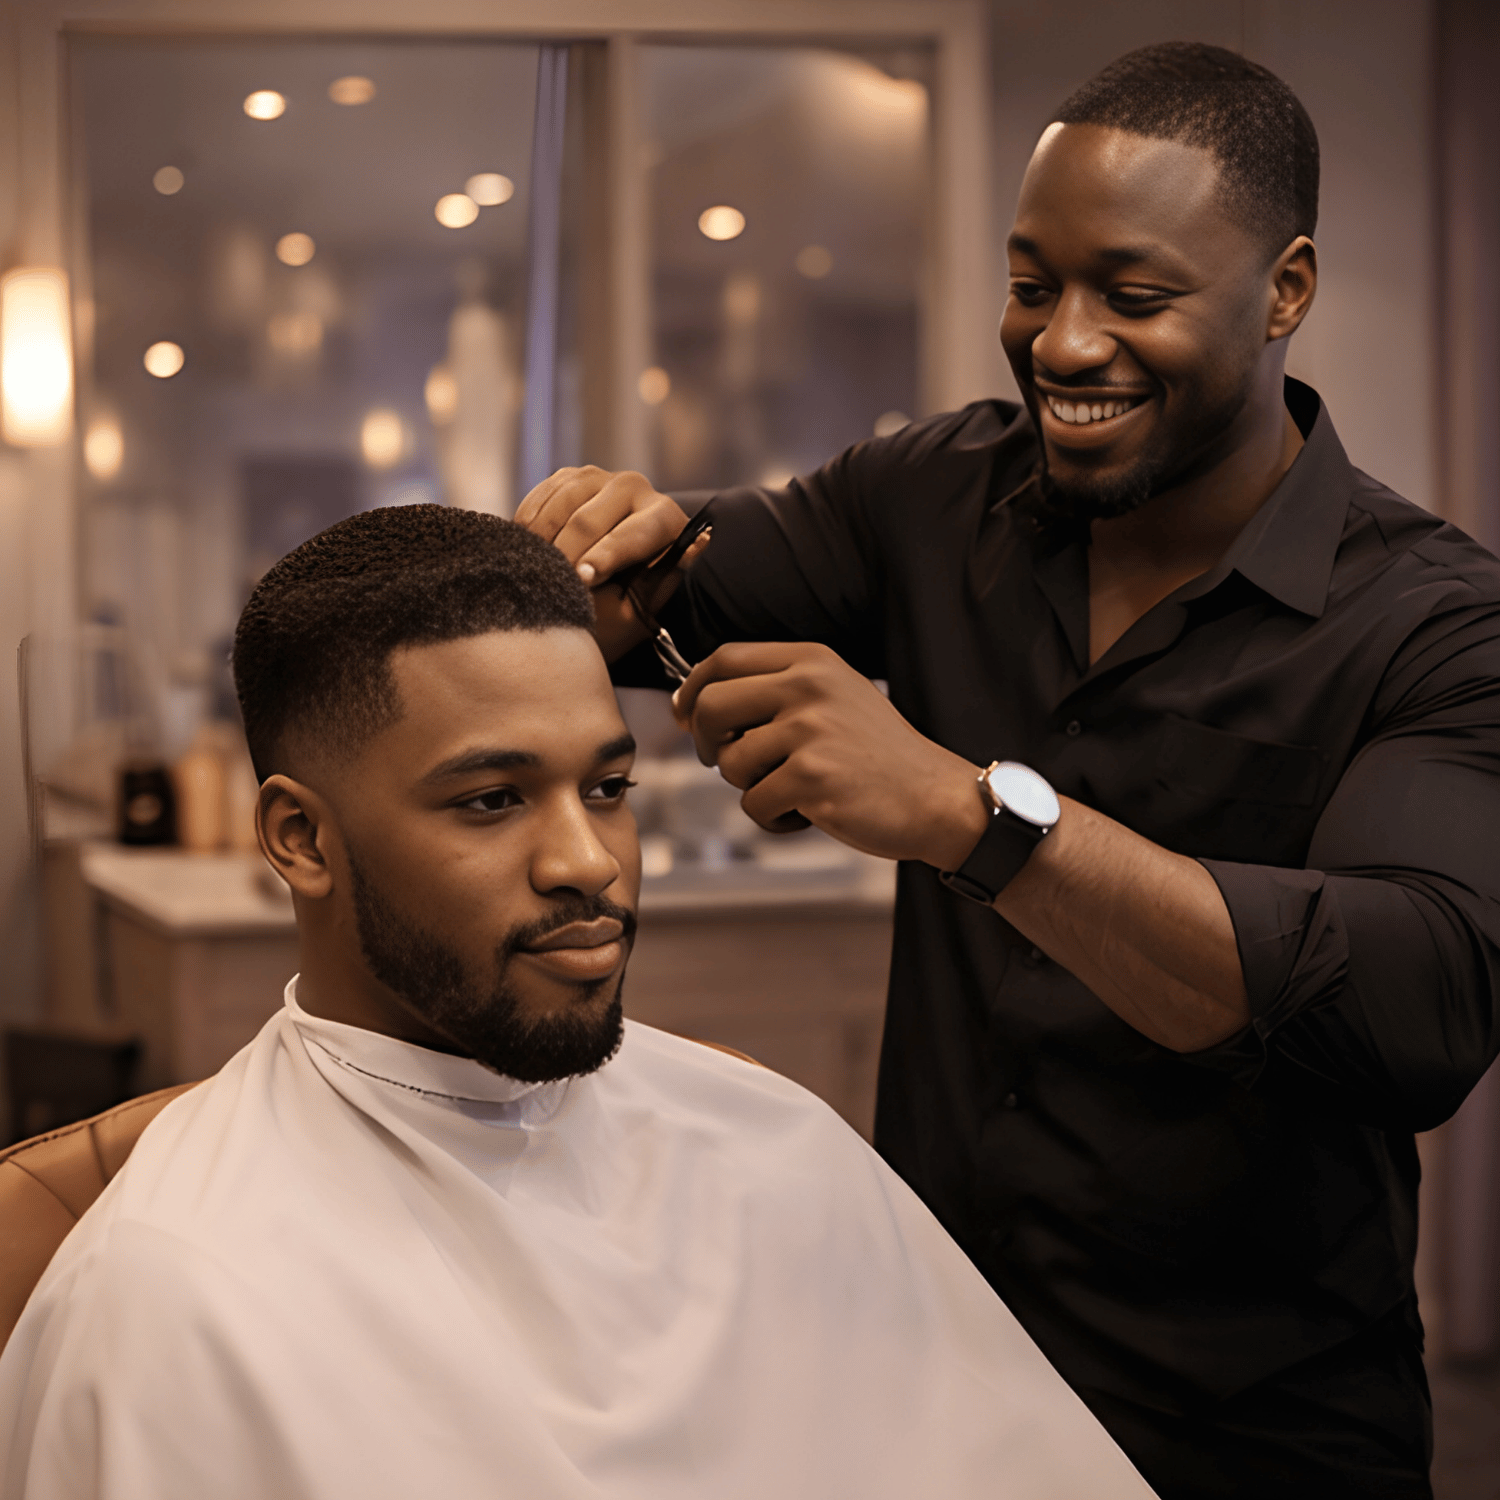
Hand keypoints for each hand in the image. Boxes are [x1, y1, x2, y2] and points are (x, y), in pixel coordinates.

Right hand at [516, 467, 708, 661]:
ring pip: (561, 504)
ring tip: (534, 570)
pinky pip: (541, 497)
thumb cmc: (621, 609)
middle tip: (548, 584)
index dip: (604, 558)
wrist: (596, 594)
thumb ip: (661, 582)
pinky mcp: (568, 477)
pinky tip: (525, 548)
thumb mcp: (641, 608)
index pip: (632, 535)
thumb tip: (701, 541)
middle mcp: (635, 488)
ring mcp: (599, 477)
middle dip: (566, 555)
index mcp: (664, 518)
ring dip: (543, 540)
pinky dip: (528, 524)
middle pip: (588, 520)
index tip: (582, 580)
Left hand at [672, 642, 988, 867]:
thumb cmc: (877, 755)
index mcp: (812, 661)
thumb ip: (777, 690)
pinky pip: (754, 803)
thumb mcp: (835, 697)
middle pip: (711, 705)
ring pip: (730, 762)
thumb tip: (696, 704)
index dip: (693, 688)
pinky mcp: (810, 777)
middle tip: (720, 762)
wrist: (934, 797)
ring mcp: (809, 731)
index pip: (724, 658)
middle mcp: (808, 687)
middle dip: (704, 740)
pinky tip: (812, 812)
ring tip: (794, 790)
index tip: (685, 715)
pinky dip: (775, 818)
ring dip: (750, 787)